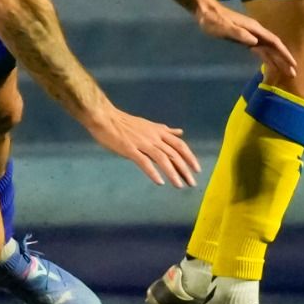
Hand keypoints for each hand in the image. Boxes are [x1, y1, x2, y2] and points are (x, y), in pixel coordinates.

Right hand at [84, 105, 200, 187]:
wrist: (105, 118)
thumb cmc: (125, 123)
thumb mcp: (149, 124)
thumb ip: (165, 130)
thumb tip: (180, 132)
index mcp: (159, 131)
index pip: (180, 145)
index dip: (190, 157)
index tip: (197, 169)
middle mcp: (154, 137)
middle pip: (174, 153)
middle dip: (185, 169)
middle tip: (192, 183)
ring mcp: (142, 143)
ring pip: (162, 158)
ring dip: (172, 173)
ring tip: (179, 185)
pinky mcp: (130, 149)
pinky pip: (144, 162)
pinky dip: (153, 172)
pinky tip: (159, 182)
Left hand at [195, 1, 298, 80]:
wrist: (205, 12)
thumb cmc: (213, 20)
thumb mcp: (224, 27)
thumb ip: (239, 34)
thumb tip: (255, 42)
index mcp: (254, 29)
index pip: (273, 42)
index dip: (283, 53)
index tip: (292, 64)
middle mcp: (255, 32)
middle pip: (274, 47)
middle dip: (284, 60)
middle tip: (293, 74)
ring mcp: (251, 36)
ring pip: (268, 50)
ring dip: (277, 60)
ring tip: (286, 72)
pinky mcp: (245, 39)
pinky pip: (260, 50)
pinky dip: (267, 58)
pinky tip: (271, 65)